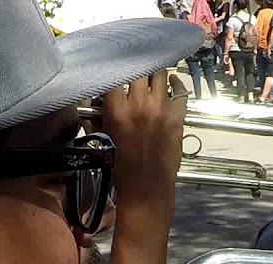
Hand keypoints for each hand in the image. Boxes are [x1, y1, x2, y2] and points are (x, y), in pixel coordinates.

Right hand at [100, 70, 188, 225]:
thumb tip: (91, 101)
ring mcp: (161, 109)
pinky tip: (171, 83)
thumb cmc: (119, 167)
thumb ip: (94, 117)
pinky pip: (181, 92)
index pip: (116, 73)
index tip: (118, 64)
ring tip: (154, 70)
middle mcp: (140, 104)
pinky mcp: (178, 118)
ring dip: (156, 71)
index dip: (117, 66)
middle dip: (138, 65)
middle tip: (137, 65)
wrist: (146, 189)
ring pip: (161, 74)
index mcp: (117, 109)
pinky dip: (176, 84)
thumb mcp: (100, 139)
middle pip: (140, 68)